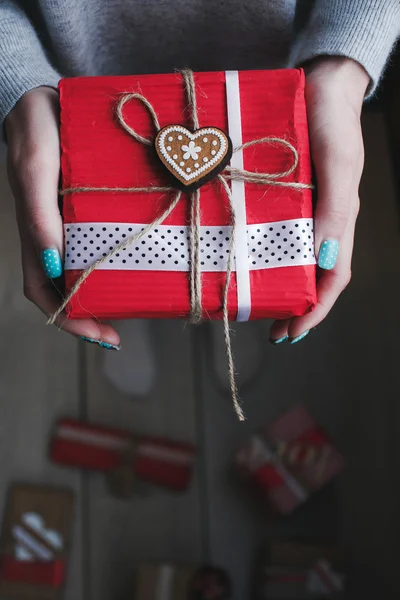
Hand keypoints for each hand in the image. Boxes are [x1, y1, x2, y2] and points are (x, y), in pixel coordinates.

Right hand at [5, 87, 119, 347]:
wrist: (50, 96)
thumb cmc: (37, 126)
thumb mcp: (35, 164)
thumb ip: (38, 209)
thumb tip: (55, 262)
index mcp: (36, 230)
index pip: (43, 287)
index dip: (67, 316)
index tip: (99, 333)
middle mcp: (54, 232)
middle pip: (64, 289)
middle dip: (88, 317)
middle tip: (115, 337)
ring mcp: (73, 222)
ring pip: (84, 270)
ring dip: (104, 296)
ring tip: (133, 311)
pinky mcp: (93, 207)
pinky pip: (103, 242)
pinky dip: (118, 261)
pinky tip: (140, 266)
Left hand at [270, 57, 369, 343]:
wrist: (318, 84)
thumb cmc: (332, 120)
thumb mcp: (337, 163)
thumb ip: (333, 208)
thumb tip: (322, 259)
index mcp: (339, 220)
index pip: (333, 276)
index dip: (316, 309)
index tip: (292, 332)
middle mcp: (319, 221)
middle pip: (312, 276)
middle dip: (295, 307)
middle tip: (272, 332)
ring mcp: (300, 210)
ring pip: (291, 258)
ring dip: (278, 286)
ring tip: (256, 307)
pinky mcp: (280, 196)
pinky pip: (271, 231)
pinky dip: (260, 253)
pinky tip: (242, 261)